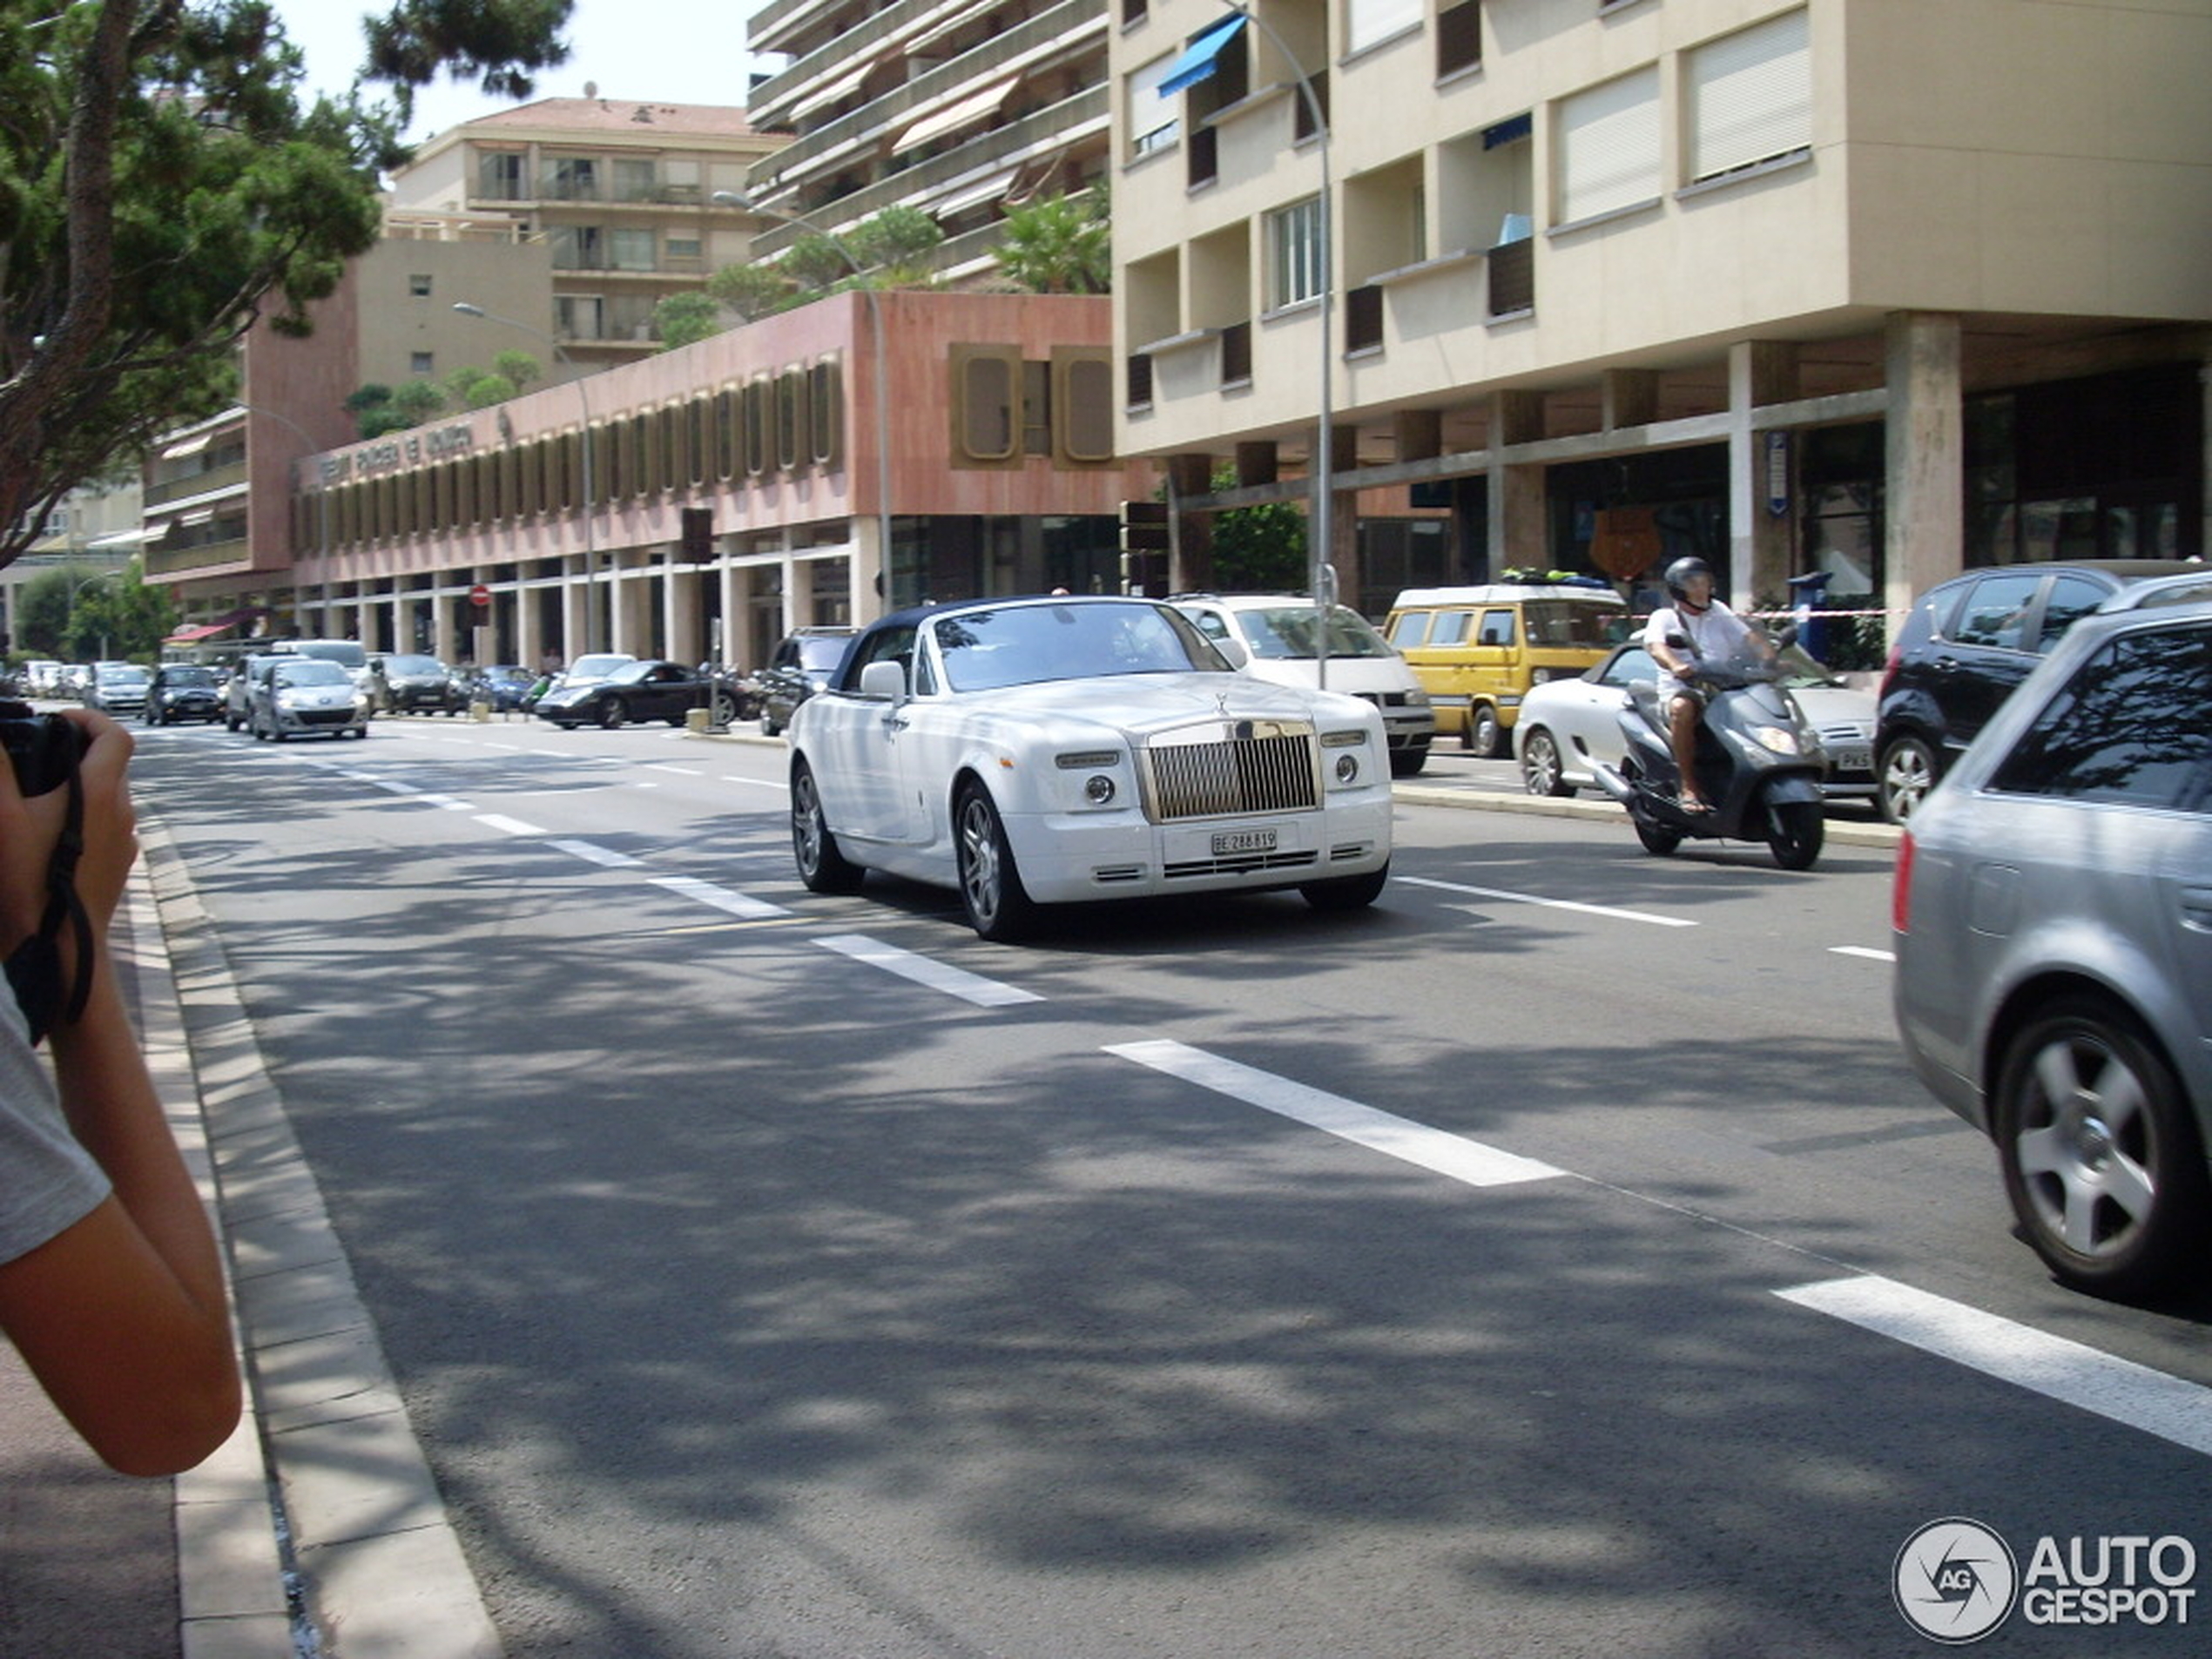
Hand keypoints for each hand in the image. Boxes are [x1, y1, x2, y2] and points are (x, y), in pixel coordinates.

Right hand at [0, 709, 136, 963]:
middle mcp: (122, 811)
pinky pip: (108, 824)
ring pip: (110, 796)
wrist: (60, 943)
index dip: (91, 718)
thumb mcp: (1, 818)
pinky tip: (51, 830)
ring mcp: (126, 839)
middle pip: (113, 764)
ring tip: (40, 790)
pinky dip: (86, 813)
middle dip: (79, 750)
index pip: (116, 736)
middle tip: (40, 750)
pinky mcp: (121, 862)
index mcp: (101, 792)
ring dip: (81, 784)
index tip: (60, 718)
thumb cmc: (29, 880)